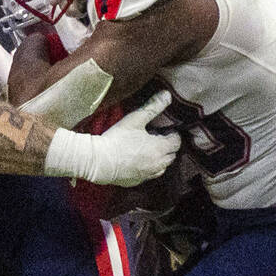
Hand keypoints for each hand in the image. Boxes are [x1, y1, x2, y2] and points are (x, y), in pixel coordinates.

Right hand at [47, 92, 180, 186]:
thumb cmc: (117, 139)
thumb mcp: (135, 119)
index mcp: (160, 148)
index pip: (177, 141)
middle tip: (157, 138)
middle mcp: (158, 164)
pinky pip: (150, 175)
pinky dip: (150, 168)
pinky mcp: (137, 181)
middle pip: (172, 155)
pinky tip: (139, 161)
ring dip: (161, 159)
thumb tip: (167, 94)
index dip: (173, 134)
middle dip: (168, 146)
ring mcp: (148, 175)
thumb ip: (153, 107)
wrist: (99, 162)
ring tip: (150, 150)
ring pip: (163, 167)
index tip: (165, 129)